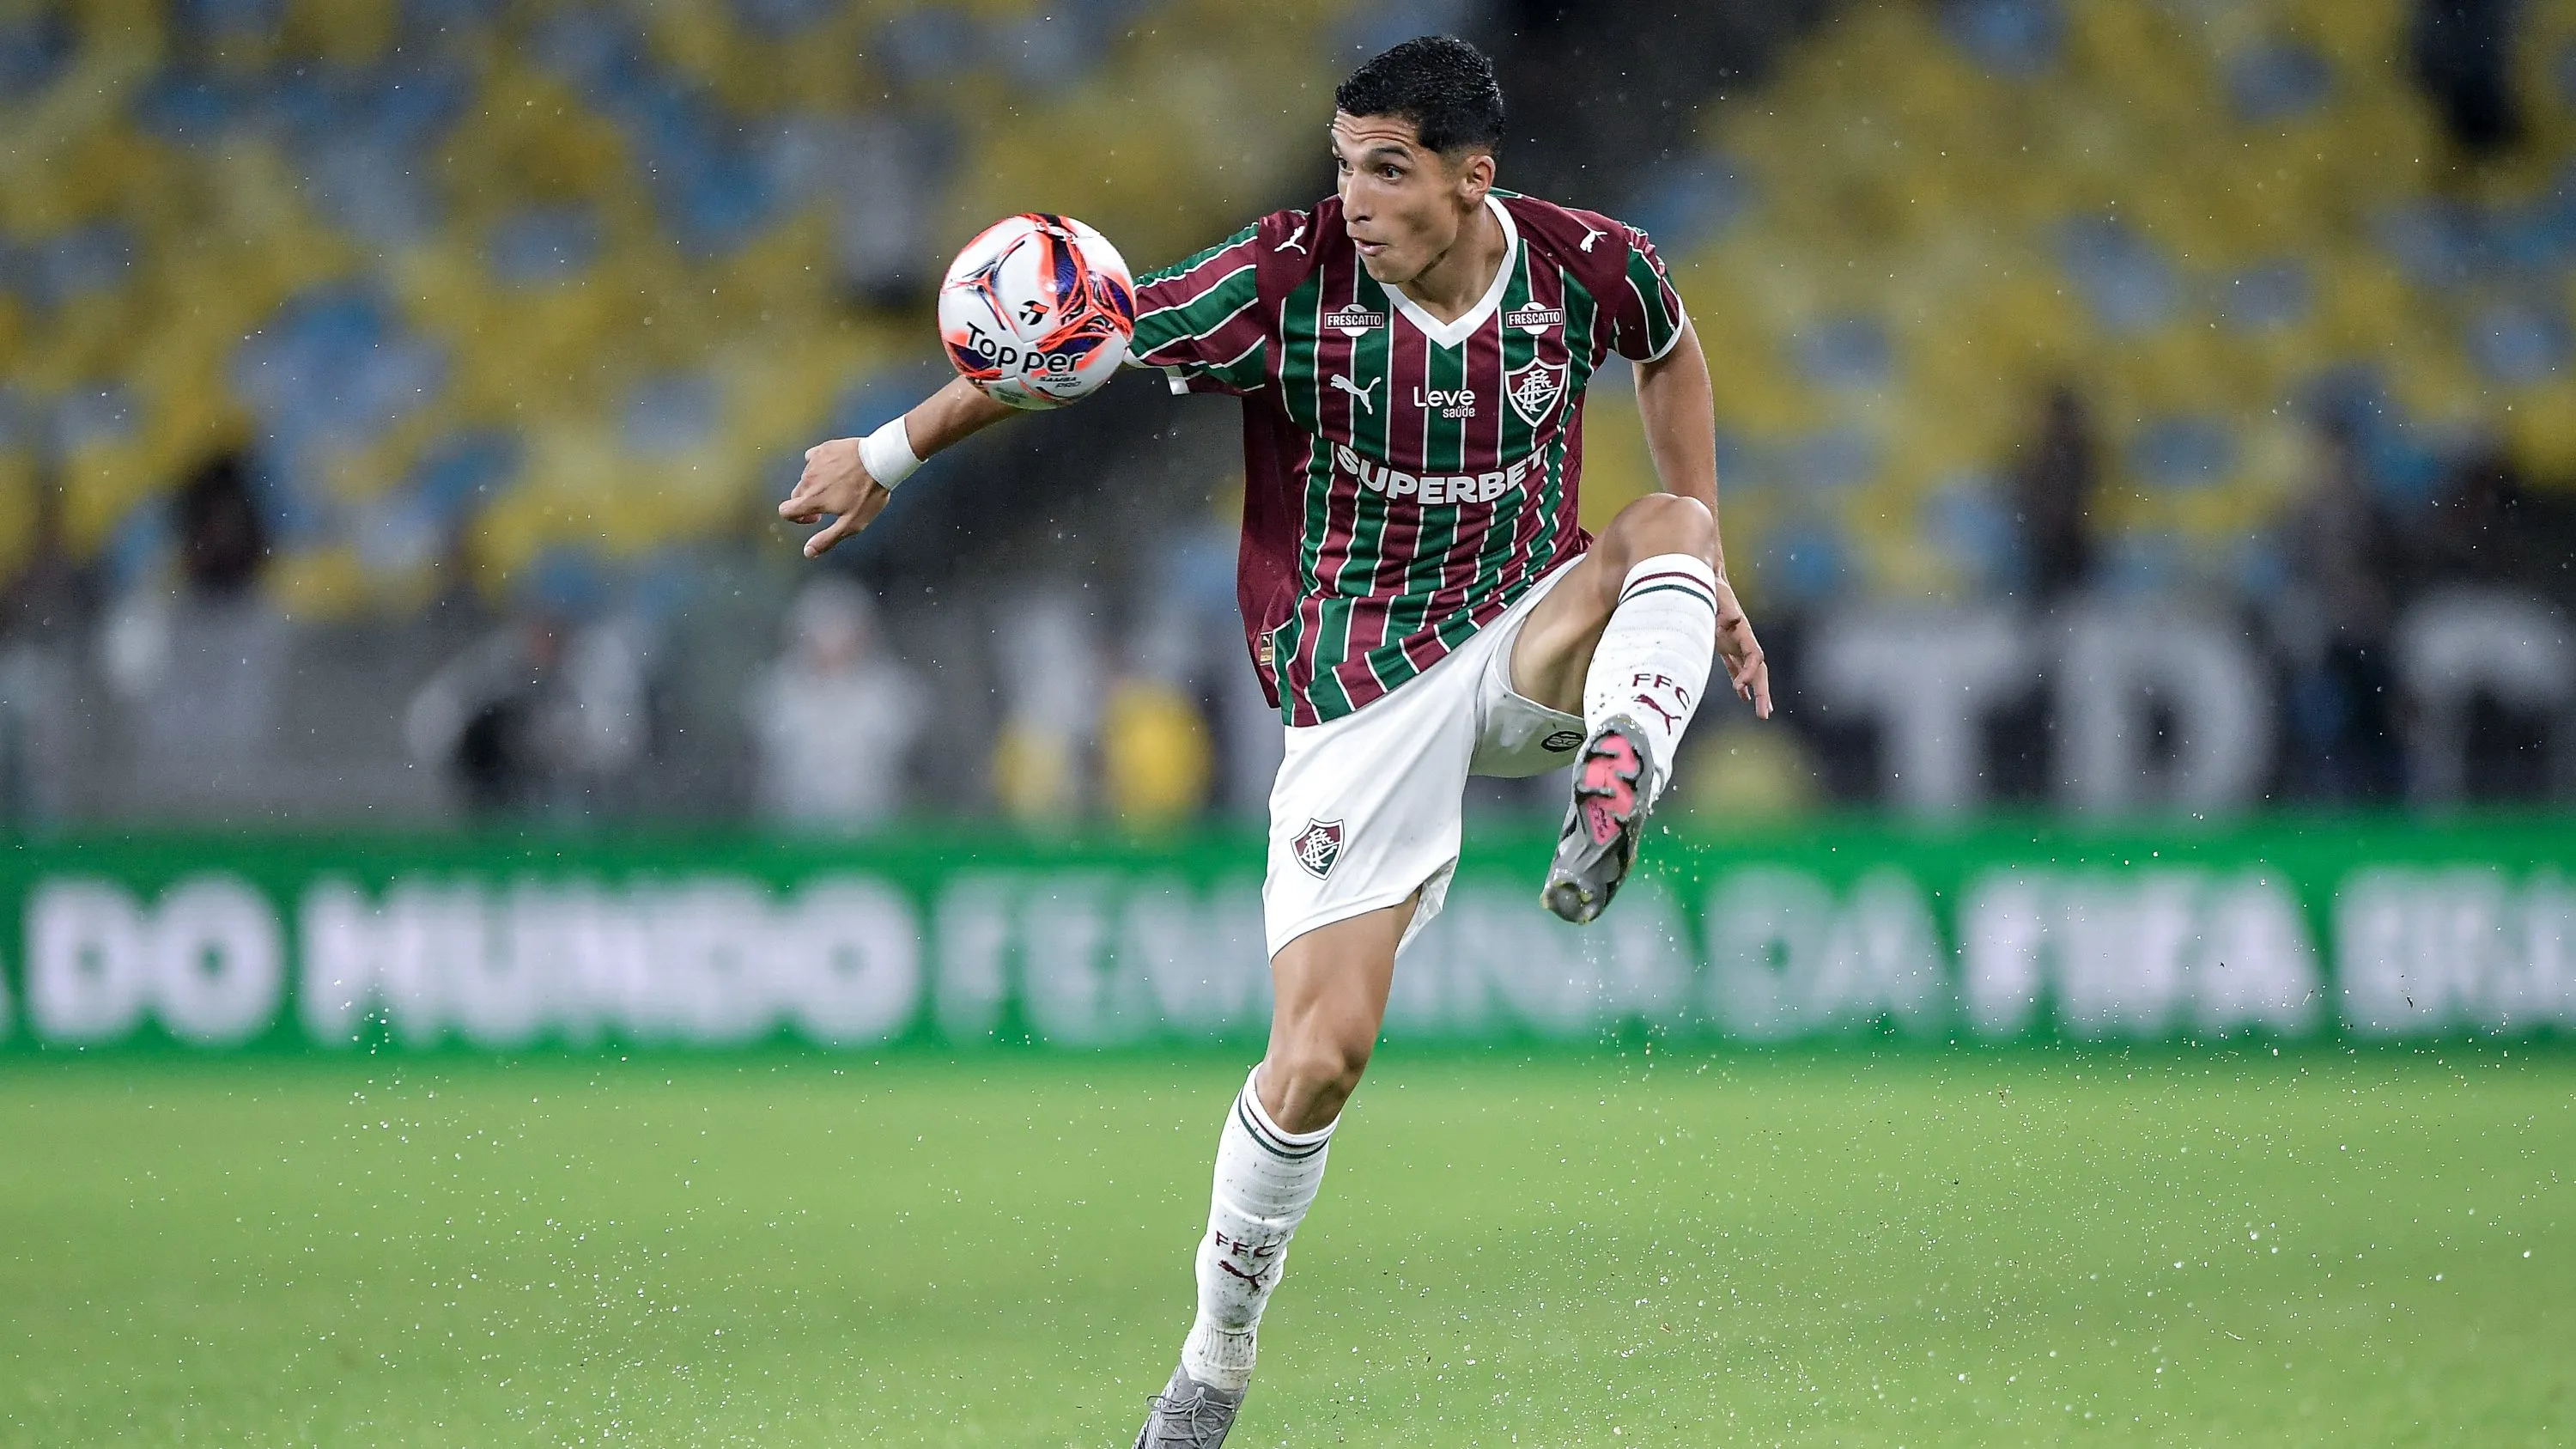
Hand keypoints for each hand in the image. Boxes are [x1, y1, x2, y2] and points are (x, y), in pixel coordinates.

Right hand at [778, 438, 890, 557]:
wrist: (880, 461)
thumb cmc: (868, 494)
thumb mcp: (851, 524)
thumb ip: (827, 539)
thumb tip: (808, 552)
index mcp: (812, 499)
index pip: (785, 511)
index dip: (797, 518)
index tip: (816, 517)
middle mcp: (808, 480)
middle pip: (796, 495)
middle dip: (808, 503)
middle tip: (832, 504)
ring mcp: (815, 462)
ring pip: (807, 477)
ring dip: (817, 484)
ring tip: (841, 485)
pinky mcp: (823, 449)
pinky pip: (814, 459)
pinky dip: (822, 466)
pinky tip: (838, 469)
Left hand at [1712, 576, 1772, 718]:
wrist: (1701, 577)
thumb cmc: (1707, 586)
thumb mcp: (1714, 593)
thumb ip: (1723, 606)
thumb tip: (1731, 620)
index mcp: (1742, 630)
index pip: (1755, 656)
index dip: (1750, 673)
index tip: (1738, 689)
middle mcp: (1742, 638)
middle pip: (1759, 669)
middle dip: (1762, 692)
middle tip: (1764, 714)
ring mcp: (1734, 642)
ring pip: (1750, 671)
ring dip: (1756, 691)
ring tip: (1762, 713)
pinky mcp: (1724, 644)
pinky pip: (1736, 667)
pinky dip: (1740, 683)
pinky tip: (1742, 697)